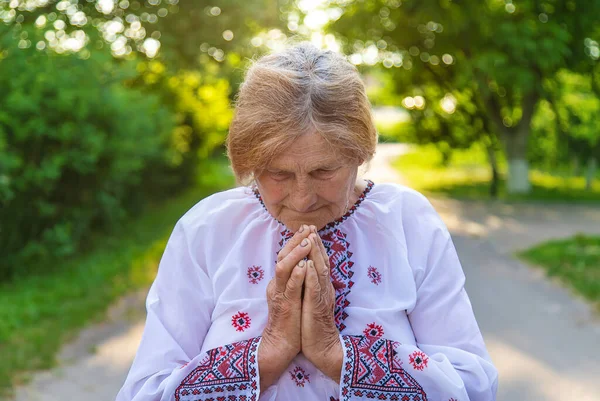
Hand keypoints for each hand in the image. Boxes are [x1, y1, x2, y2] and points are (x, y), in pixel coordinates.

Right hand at [258, 225, 311, 388]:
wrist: (281, 344)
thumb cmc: (291, 319)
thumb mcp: (293, 294)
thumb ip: (295, 279)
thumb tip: (303, 262)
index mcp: (280, 281)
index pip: (286, 255)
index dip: (296, 241)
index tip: (307, 228)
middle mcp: (278, 284)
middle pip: (282, 256)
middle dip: (295, 241)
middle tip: (307, 228)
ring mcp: (280, 294)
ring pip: (284, 268)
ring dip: (296, 254)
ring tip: (306, 242)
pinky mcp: (286, 306)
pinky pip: (290, 288)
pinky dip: (296, 276)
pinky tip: (303, 266)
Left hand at [301, 228, 342, 381]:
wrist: (322, 347)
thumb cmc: (314, 324)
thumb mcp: (312, 299)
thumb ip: (311, 284)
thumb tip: (306, 269)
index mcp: (322, 286)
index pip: (319, 261)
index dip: (315, 245)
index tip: (309, 229)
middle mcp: (324, 288)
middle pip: (322, 261)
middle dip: (316, 243)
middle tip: (311, 227)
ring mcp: (321, 296)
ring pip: (320, 271)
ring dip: (315, 254)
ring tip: (311, 238)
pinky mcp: (316, 307)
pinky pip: (314, 289)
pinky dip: (311, 275)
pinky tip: (308, 264)